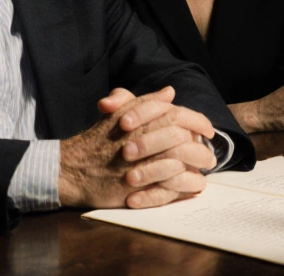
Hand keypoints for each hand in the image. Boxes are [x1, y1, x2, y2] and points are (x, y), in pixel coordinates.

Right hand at [60, 86, 216, 209]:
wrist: (73, 170)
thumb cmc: (97, 140)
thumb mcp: (116, 114)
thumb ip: (144, 102)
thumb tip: (169, 92)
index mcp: (136, 122)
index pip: (175, 116)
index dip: (196, 120)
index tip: (207, 127)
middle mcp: (138, 142)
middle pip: (180, 139)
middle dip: (200, 145)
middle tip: (210, 149)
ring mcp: (138, 168)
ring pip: (179, 165)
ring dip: (196, 165)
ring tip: (206, 166)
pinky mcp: (137, 191)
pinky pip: (170, 189)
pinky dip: (185, 186)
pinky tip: (194, 183)